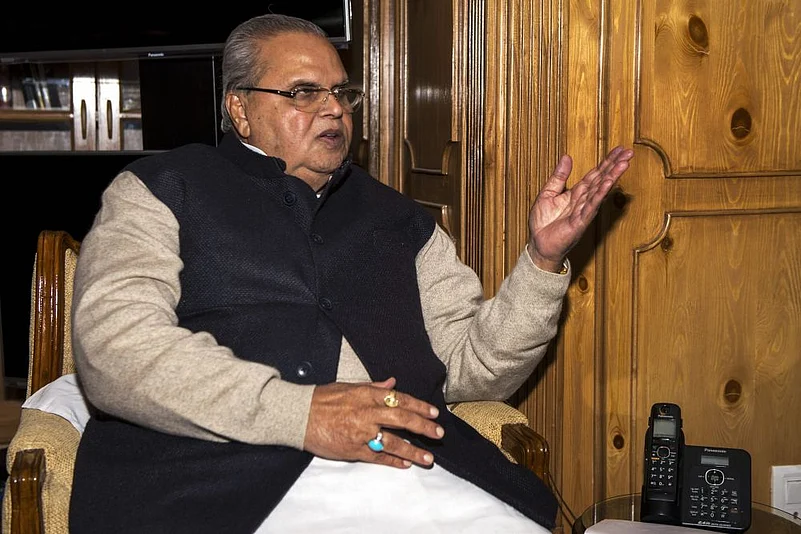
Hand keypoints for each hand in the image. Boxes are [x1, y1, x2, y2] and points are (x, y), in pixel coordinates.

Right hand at [303, 377, 443, 468]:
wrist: (298, 416)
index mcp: (366, 394)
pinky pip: (377, 456)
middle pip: (402, 419)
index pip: (400, 399)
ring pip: (393, 442)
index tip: (433, 412)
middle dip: (423, 426)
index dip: (419, 406)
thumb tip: (392, 383)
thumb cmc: (322, 399)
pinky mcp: (353, 449)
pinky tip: (405, 464)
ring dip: (413, 451)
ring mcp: (361, 433)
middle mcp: (367, 412)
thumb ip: (373, 387)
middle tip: (438, 433)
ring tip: (428, 458)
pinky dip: (392, 461)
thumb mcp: (348, 386)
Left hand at [527, 146, 633, 271]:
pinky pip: (591, 205)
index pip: (595, 174)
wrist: (538, 244)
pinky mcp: (580, 221)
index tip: (619, 150)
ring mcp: (583, 211)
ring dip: (612, 177)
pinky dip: (600, 194)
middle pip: (601, 179)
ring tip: (624, 164)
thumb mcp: (547, 193)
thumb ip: (558, 176)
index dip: (606, 162)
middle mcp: (583, 200)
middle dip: (615, 165)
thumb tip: (566, 157)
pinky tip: (609, 183)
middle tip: (629, 152)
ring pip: (600, 191)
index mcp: (576, 193)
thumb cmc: (542, 223)